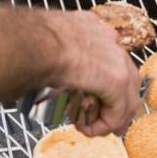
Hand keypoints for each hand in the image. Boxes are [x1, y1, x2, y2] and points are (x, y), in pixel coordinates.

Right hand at [47, 12, 139, 136]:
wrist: (35, 42)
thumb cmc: (30, 40)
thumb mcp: (47, 40)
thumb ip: (55, 50)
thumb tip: (44, 68)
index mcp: (93, 27)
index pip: (111, 57)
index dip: (105, 81)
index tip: (95, 96)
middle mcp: (110, 39)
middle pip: (126, 76)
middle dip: (117, 101)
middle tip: (103, 119)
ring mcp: (117, 58)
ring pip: (126, 95)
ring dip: (112, 116)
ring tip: (95, 128)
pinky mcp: (117, 80)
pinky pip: (118, 111)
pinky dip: (105, 125)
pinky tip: (88, 130)